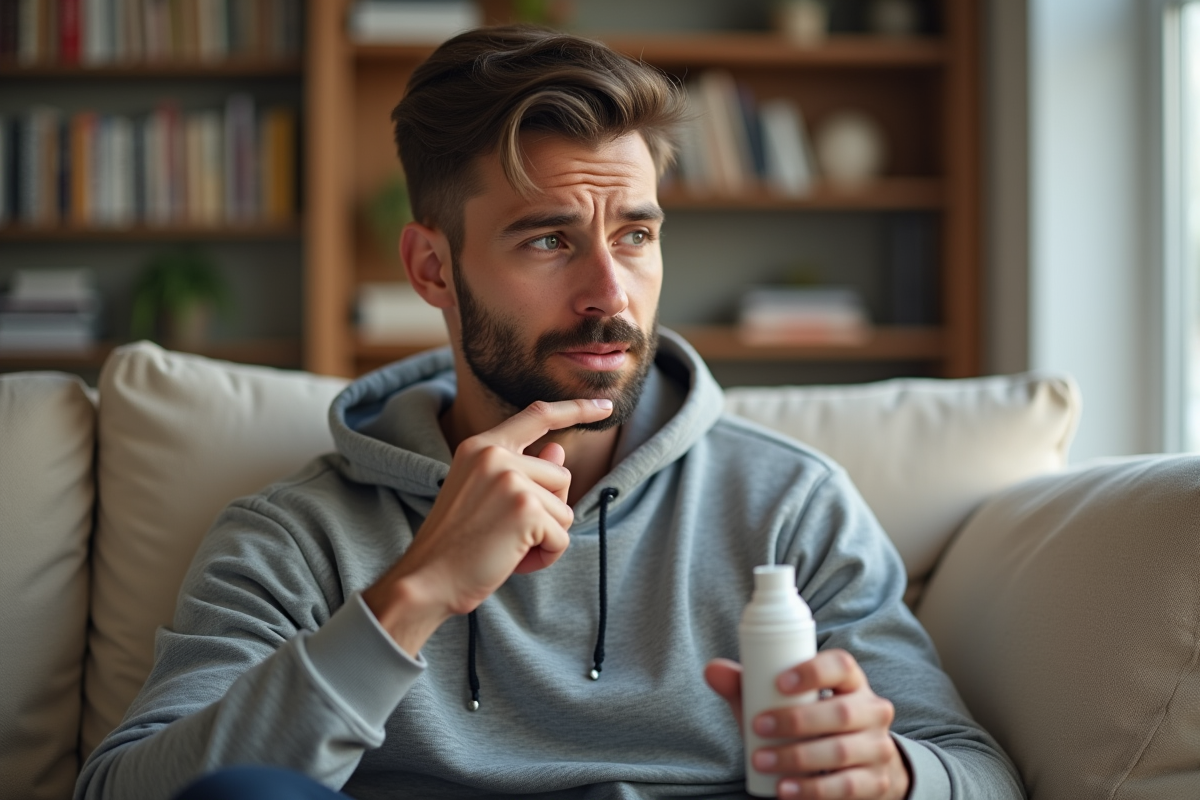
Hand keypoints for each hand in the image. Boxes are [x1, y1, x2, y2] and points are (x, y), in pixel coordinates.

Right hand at [363, 398, 612, 653]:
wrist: (426, 580)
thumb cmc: (456, 545)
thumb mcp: (487, 497)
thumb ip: (523, 471)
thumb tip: (559, 452)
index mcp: (481, 446)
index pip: (537, 416)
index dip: (576, 409)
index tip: (605, 406)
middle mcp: (495, 455)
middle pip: (561, 477)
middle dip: (548, 513)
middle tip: (507, 535)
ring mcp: (511, 479)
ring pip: (565, 510)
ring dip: (546, 538)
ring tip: (507, 548)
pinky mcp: (526, 509)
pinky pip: (563, 537)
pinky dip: (546, 557)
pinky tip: (515, 561)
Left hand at [705, 650, 909, 799]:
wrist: (856, 767)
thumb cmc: (811, 725)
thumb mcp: (784, 704)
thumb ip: (749, 687)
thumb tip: (712, 670)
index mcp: (852, 682)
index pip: (842, 665)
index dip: (814, 671)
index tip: (779, 682)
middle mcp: (873, 711)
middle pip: (842, 712)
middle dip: (796, 720)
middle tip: (758, 726)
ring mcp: (878, 749)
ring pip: (841, 751)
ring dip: (796, 757)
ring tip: (762, 761)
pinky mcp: (875, 783)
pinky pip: (845, 787)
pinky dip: (811, 789)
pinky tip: (785, 789)